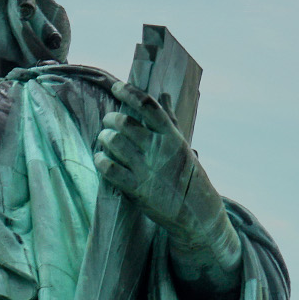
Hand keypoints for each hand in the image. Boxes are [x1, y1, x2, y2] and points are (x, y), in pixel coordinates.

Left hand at [95, 82, 243, 296]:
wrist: (197, 212)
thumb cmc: (187, 174)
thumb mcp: (181, 145)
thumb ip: (169, 120)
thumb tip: (163, 95)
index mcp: (172, 136)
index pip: (148, 106)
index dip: (129, 93)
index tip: (116, 87)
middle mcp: (158, 150)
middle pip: (125, 123)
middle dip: (111, 119)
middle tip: (109, 122)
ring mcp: (146, 169)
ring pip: (113, 142)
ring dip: (104, 138)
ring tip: (105, 140)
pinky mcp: (136, 189)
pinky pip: (109, 168)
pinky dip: (101, 160)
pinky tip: (102, 158)